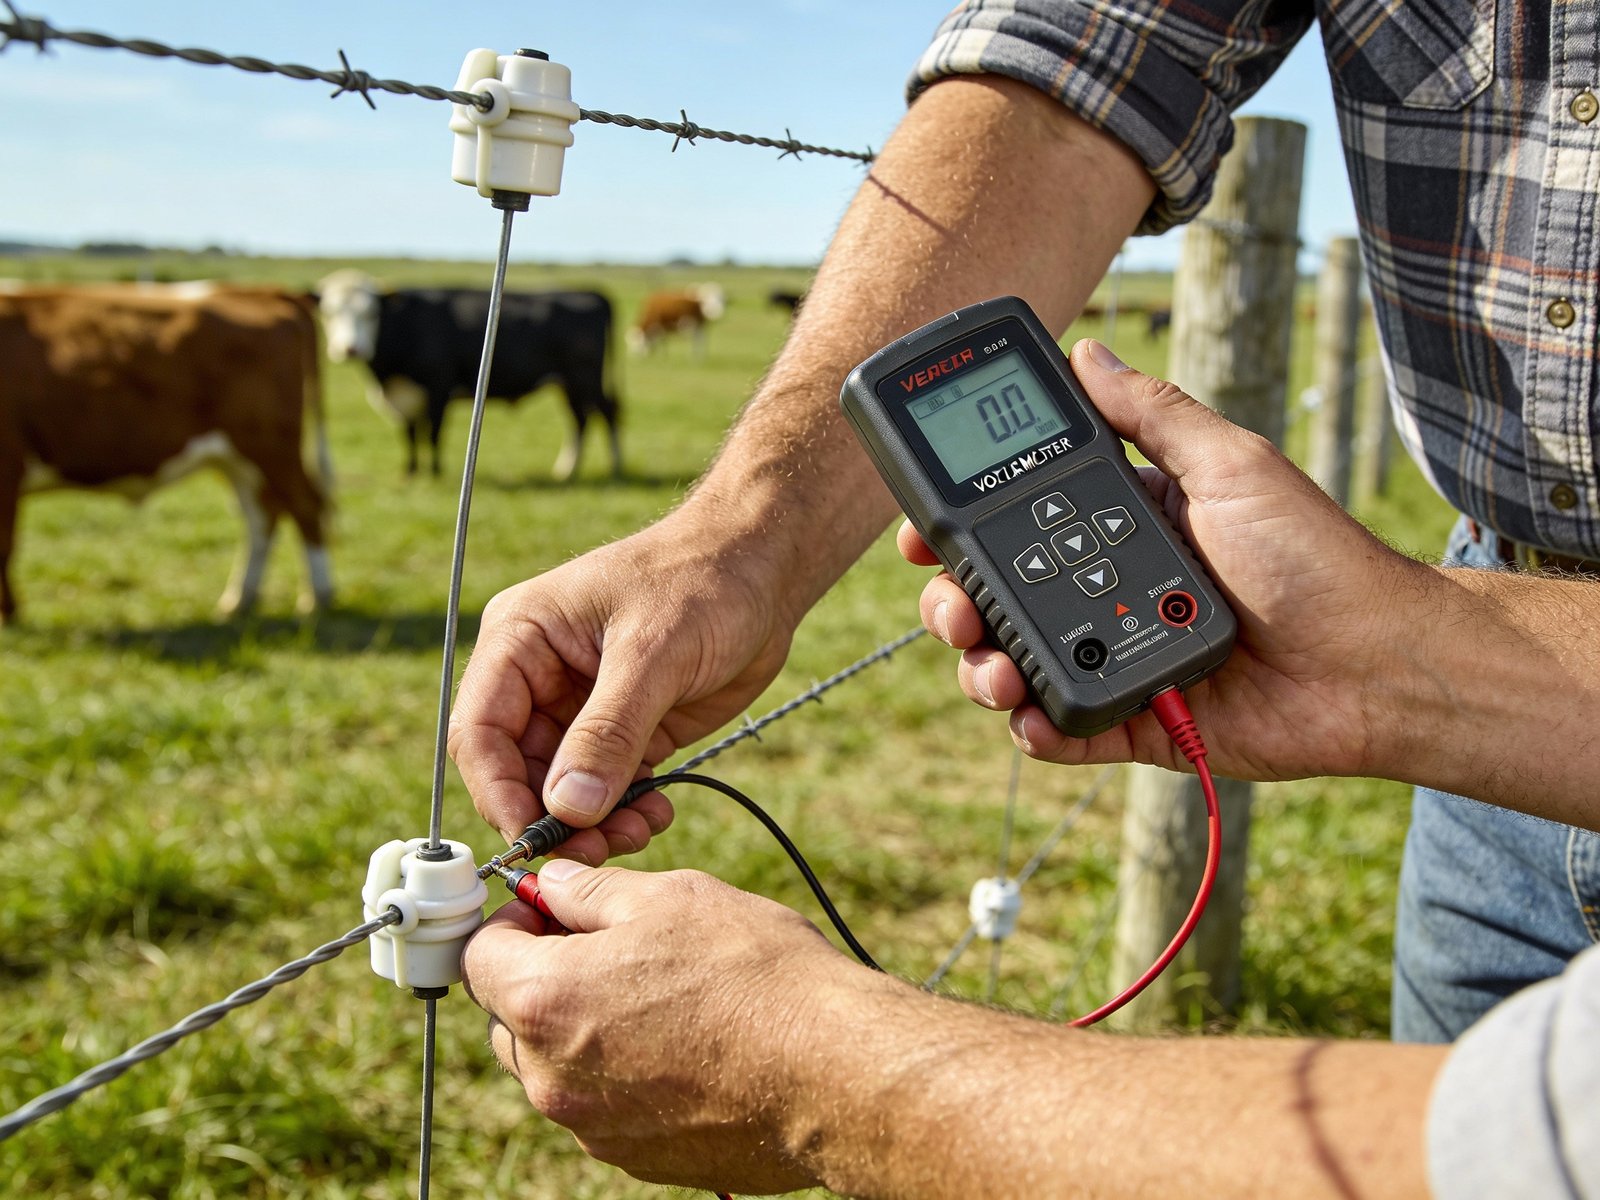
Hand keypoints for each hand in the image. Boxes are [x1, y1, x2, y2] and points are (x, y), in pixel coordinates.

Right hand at [448, 508, 803, 862]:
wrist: (764, 569)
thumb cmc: (703, 580)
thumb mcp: (654, 651)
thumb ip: (609, 731)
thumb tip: (567, 808)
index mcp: (521, 638)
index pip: (480, 729)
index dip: (497, 790)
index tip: (532, 838)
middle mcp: (540, 676)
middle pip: (517, 770)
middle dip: (552, 816)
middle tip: (596, 850)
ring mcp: (580, 707)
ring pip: (562, 790)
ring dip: (591, 823)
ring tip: (637, 832)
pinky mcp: (624, 730)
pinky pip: (607, 789)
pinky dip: (624, 813)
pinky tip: (655, 814)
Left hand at [461, 860, 855, 1192]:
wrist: (832, 1071)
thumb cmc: (755, 976)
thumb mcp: (672, 899)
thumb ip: (593, 894)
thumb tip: (556, 887)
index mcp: (547, 1001)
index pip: (481, 956)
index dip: (513, 921)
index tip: (553, 909)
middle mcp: (552, 1078)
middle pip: (511, 1017)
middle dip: (545, 976)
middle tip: (612, 946)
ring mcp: (592, 1127)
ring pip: (557, 1065)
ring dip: (585, 1026)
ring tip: (662, 994)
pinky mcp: (635, 1159)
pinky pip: (603, 1104)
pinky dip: (624, 1072)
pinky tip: (686, 1042)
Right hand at [903, 339, 1428, 781]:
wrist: (1379, 664)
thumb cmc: (1318, 556)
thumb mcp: (1228, 464)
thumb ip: (1151, 415)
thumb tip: (1087, 352)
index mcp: (1126, 526)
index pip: (1021, 525)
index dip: (963, 531)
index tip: (924, 535)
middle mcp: (1111, 591)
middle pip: (1003, 599)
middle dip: (957, 604)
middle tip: (953, 606)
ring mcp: (1119, 656)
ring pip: (1018, 666)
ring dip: (984, 667)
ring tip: (990, 667)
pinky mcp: (1137, 723)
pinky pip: (1068, 730)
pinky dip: (1036, 729)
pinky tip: (1027, 716)